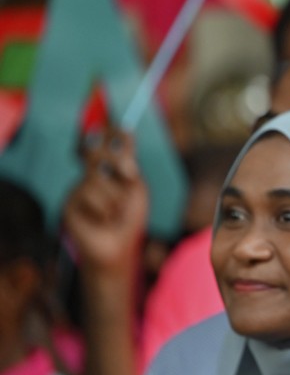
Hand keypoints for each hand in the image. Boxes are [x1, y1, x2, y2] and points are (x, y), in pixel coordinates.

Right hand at [63, 130, 147, 278]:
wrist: (118, 247)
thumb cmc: (128, 218)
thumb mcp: (136, 190)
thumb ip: (129, 170)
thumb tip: (124, 156)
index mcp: (107, 169)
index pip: (105, 144)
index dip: (112, 132)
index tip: (125, 127)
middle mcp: (89, 175)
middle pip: (94, 152)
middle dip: (112, 160)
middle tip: (130, 175)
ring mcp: (76, 188)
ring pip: (95, 178)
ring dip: (115, 198)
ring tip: (116, 213)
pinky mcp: (68, 204)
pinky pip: (87, 197)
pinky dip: (103, 210)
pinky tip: (104, 221)